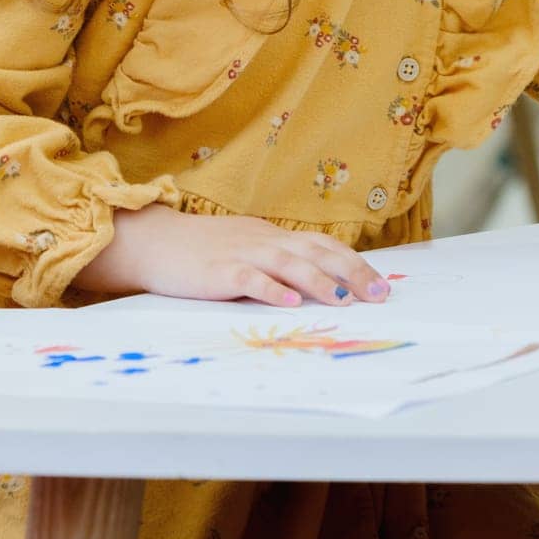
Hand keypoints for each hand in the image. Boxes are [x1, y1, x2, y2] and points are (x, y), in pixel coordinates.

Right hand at [71, 203, 391, 307]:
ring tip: (345, 300)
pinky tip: (291, 303)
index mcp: (273, 235)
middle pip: (316, 252)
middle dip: (351, 273)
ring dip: (319, 281)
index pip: (323, 245)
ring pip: (288, 264)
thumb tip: (317, 277)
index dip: (354, 263)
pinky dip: (272, 290)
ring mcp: (242, 254)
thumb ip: (278, 258)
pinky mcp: (219, 271)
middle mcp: (264, 240)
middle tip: (379, 294)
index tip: (382, 284)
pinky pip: (249, 279)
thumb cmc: (203, 250)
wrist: (156, 242)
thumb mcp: (247, 246)